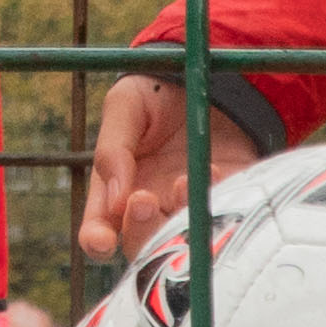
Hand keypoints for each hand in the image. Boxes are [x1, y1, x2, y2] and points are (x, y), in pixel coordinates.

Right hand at [76, 72, 260, 262]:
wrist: (208, 80)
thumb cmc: (156, 95)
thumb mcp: (126, 105)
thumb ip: (113, 148)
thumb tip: (114, 201)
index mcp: (117, 192)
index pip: (99, 231)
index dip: (97, 241)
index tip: (103, 240)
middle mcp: (153, 209)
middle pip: (141, 245)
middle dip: (140, 231)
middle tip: (142, 199)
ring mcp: (190, 209)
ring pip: (182, 239)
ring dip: (179, 219)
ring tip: (183, 180)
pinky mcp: (228, 200)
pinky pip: (224, 217)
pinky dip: (217, 202)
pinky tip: (214, 171)